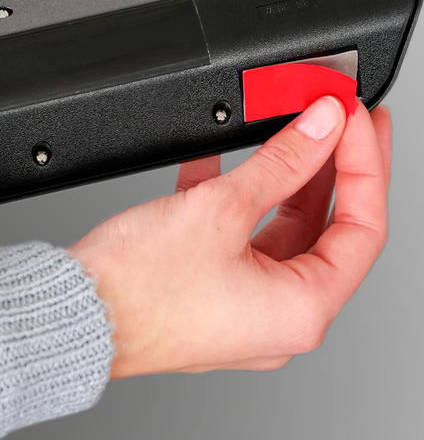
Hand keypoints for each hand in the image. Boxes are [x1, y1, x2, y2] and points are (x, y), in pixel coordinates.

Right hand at [70, 97, 390, 377]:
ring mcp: (243, 312)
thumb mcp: (218, 210)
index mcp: (301, 311)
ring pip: (279, 234)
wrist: (74, 314)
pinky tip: (215, 165)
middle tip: (335, 119)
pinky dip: (234, 203)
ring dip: (278, 181)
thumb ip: (280, 162)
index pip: (362, 227)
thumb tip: (321, 127)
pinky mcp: (210, 299)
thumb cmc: (135, 290)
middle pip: (324, 231)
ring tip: (283, 132)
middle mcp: (279, 320)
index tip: (356, 119)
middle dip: (328, 168)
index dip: (365, 164)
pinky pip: (238, 244)